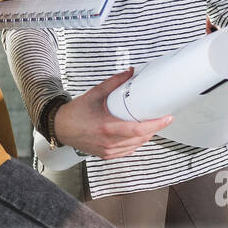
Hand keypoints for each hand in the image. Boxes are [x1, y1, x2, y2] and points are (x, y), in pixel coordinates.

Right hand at [52, 68, 171, 159]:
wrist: (60, 128)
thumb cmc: (75, 113)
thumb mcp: (94, 94)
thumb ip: (114, 83)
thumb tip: (130, 73)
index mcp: (107, 128)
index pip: (138, 129)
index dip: (156, 125)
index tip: (167, 117)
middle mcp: (109, 142)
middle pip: (141, 138)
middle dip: (155, 128)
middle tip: (163, 117)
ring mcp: (108, 151)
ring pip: (136, 146)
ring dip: (146, 135)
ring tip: (152, 124)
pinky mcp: (107, 155)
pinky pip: (128, 150)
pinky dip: (136, 142)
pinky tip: (139, 134)